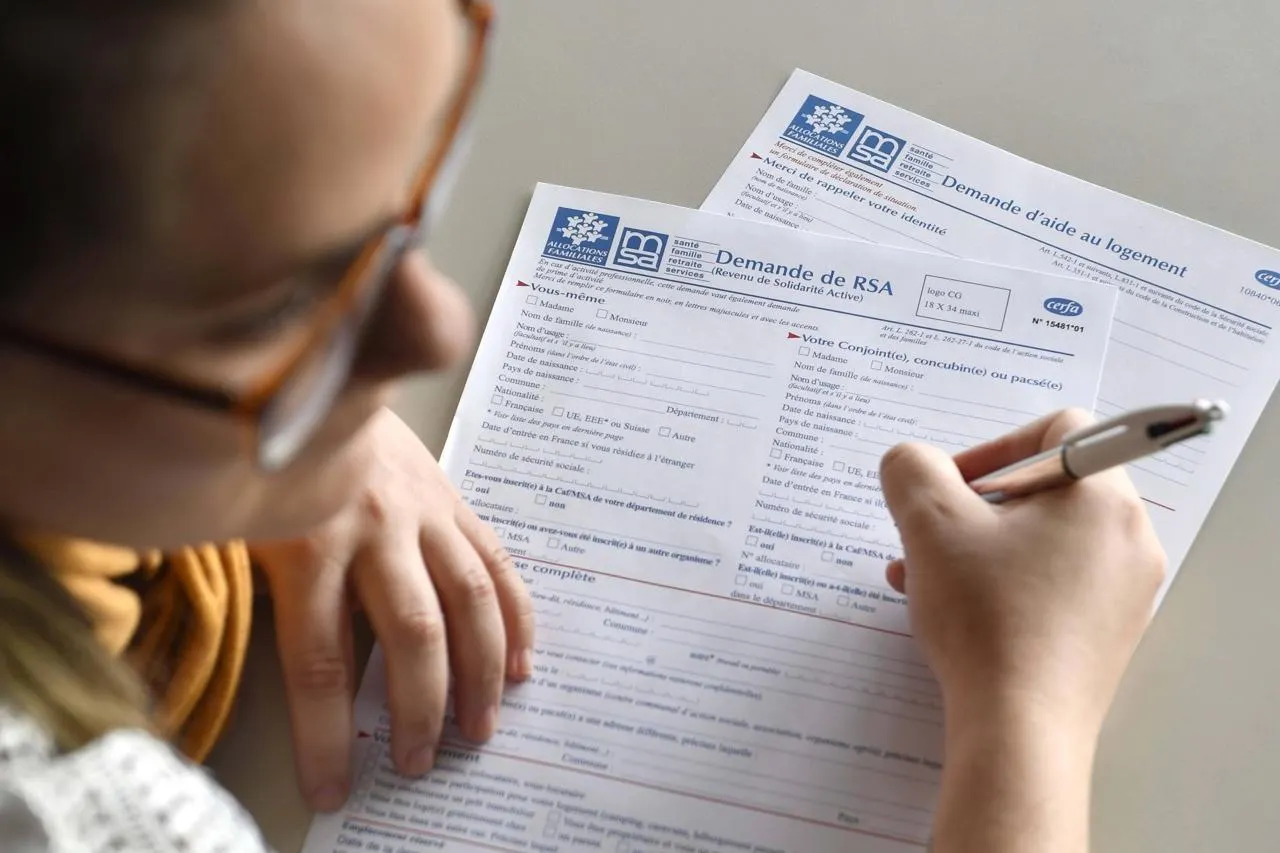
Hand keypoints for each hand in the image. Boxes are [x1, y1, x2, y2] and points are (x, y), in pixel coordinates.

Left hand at [250, 409, 534, 812]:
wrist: (317, 367)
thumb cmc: (269, 458)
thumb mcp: (243, 523)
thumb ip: (265, 591)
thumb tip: (286, 676)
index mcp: (306, 542)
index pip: (320, 661)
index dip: (326, 737)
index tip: (330, 790)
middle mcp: (372, 528)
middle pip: (410, 636)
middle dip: (418, 710)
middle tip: (416, 762)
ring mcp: (423, 512)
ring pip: (468, 603)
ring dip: (480, 674)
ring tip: (478, 729)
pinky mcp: (454, 499)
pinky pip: (498, 564)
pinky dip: (516, 619)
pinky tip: (521, 664)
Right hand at [879, 408, 1164, 738]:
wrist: (1020, 729)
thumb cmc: (985, 617)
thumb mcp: (929, 523)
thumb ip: (912, 469)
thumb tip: (912, 462)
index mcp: (1103, 496)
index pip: (1057, 430)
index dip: (993, 446)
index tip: (950, 487)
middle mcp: (1129, 537)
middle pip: (1046, 488)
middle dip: (974, 505)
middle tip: (930, 534)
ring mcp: (1125, 591)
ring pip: (1042, 540)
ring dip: (977, 546)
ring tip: (921, 576)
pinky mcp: (1109, 633)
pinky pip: (1053, 583)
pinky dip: (1003, 583)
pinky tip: (952, 611)